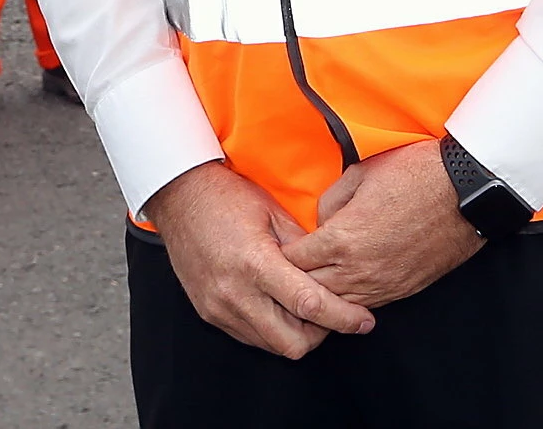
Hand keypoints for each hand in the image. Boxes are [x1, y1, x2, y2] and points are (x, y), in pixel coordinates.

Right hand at [145, 161, 377, 359]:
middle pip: (292, 342)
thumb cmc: (227, 197)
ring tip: (306, 308)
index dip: (342, 317)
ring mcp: (219, 308)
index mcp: (256, 263)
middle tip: (333, 314)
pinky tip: (278, 306)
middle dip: (320, 334)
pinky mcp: (209, 313)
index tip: (364, 320)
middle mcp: (236, 293)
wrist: (178, 197)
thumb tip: (332, 271)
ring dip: (295, 333)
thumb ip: (304, 248)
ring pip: (271, 345)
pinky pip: (250, 337)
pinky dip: (271, 329)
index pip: (308, 305)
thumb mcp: (273, 213)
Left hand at [286, 140, 483, 310]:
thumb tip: (322, 223)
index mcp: (340, 239)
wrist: (466, 192)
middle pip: (310, 290)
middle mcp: (357, 270)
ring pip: (336, 305)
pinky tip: (344, 287)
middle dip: (295, 280)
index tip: (276, 248)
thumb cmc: (414, 174)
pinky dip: (349, 299)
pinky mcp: (402, 291)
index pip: (293, 261)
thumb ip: (329, 201)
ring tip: (312, 284)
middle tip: (286, 271)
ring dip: (322, 295)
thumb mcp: (359, 173)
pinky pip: (364, 305)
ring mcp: (381, 285)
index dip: (280, 255)